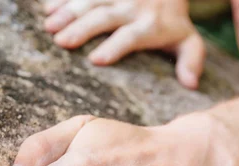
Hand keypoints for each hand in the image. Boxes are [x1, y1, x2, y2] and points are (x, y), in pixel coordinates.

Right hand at [42, 0, 205, 88]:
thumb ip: (192, 60)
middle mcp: (132, 6)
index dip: (114, 47)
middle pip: (106, 17)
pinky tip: (47, 8)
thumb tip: (191, 84)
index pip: (131, 36)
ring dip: (69, 11)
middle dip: (83, 28)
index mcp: (150, 26)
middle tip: (62, 42)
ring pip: (91, 0)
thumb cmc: (173, 20)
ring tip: (50, 26)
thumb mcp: (188, 39)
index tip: (95, 60)